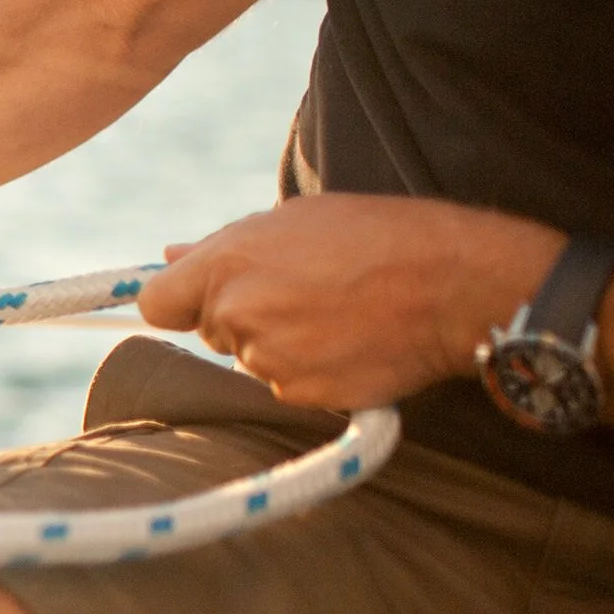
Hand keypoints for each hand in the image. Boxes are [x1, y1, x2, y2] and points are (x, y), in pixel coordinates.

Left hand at [137, 193, 561, 408]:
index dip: (180, 302)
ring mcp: (266, 359)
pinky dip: (311, 371)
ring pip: (251, 359)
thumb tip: (170, 255)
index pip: (157, 304)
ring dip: (281, 344)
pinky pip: (287, 386)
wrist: (457, 284)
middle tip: (306, 293)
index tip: (200, 301)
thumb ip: (224, 245)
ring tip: (339, 313)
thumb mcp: (298, 220)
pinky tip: (352, 342)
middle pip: (212, 331)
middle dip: (244, 317)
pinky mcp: (300, 394)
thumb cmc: (382, 237)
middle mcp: (236, 313)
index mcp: (226, 263)